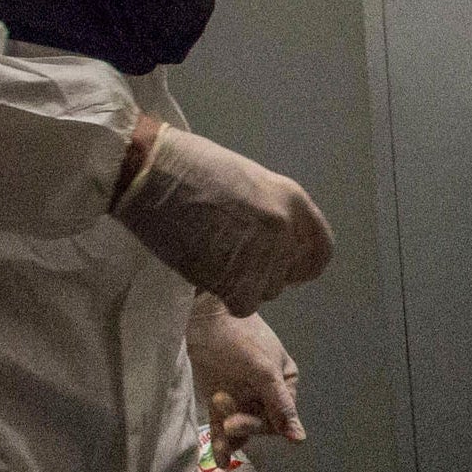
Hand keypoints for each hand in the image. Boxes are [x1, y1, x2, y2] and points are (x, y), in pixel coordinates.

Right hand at [113, 123, 331, 314]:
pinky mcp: (236, 276)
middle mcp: (286, 228)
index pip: (320, 250)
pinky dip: (224, 296)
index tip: (282, 270)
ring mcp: (263, 253)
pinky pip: (242, 303)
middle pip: (287, 275)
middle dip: (262, 275)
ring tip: (211, 260)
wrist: (151, 173)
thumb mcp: (248, 181)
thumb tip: (269, 238)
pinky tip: (205, 273)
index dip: (300, 265)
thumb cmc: (190, 168)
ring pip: (265, 292)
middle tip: (231, 262)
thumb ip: (268, 212)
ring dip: (240, 285)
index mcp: (293, 200)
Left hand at [188, 293, 305, 465]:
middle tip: (228, 421)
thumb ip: (280, 405)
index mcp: (284, 382)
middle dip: (245, 424)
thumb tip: (299, 439)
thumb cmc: (240, 338)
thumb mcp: (263, 370)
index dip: (263, 424)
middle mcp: (265, 393)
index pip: (281, 417)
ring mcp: (242, 396)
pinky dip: (221, 442)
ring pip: (241, 427)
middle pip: (261, 423)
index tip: (239, 423)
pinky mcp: (220, 400)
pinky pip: (223, 427)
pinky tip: (219, 460)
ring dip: (232, 436)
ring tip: (221, 435)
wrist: (204, 318)